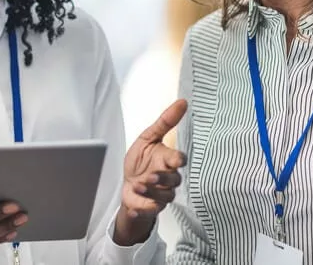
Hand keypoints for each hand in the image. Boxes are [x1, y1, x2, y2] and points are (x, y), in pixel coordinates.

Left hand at [114, 99, 187, 245]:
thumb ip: (165, 121)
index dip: (178, 160)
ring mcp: (162, 194)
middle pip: (174, 180)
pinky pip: (151, 210)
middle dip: (163, 179)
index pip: (179, 159)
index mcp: (168, 160)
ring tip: (138, 185)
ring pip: (164, 196)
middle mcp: (168, 178)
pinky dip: (142, 209)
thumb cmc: (141, 160)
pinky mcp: (151, 207)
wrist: (129, 185)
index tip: (175, 160)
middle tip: (151, 176)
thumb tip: (183, 102)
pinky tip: (134, 205)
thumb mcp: (148, 138)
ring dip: (150, 191)